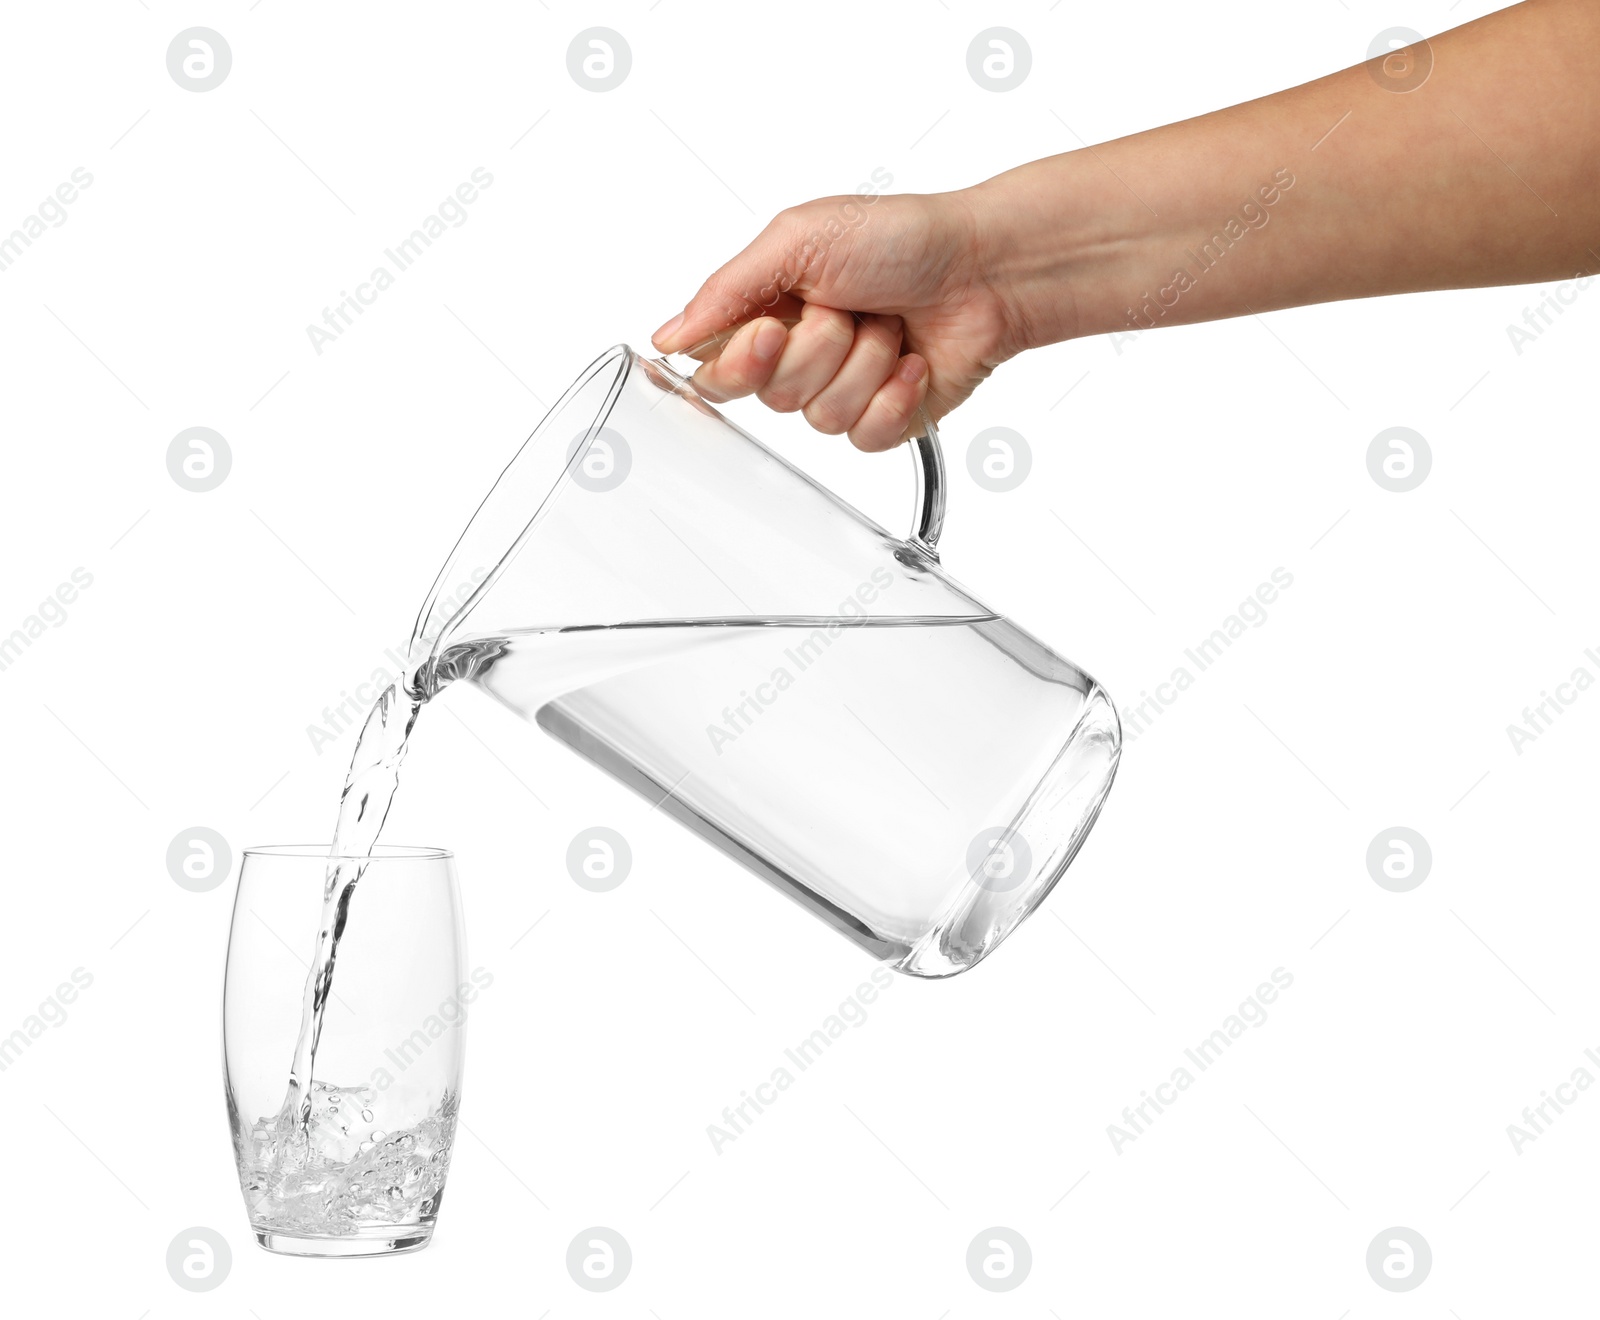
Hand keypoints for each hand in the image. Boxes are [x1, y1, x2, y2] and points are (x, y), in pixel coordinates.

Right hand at [651, 191, 1020, 450]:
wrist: (983, 268)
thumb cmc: (900, 237)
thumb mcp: (798, 239)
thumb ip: (726, 290)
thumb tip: (668, 336)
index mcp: (766, 311)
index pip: (715, 370)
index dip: (740, 362)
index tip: (771, 330)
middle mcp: (798, 355)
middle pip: (772, 396)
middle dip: (819, 349)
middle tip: (849, 309)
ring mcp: (841, 391)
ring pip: (820, 418)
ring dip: (864, 365)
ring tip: (889, 326)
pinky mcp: (882, 420)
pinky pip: (864, 438)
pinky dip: (894, 397)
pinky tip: (912, 363)